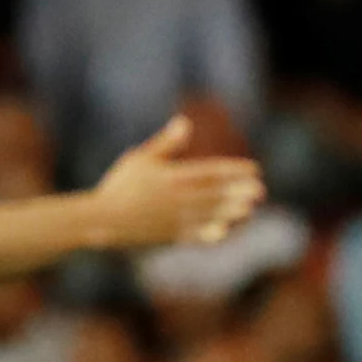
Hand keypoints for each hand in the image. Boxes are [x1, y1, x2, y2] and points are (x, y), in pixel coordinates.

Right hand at [93, 114, 264, 250]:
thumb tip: (185, 122)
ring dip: (231, 213)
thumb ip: (166, 144)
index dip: (234, 171)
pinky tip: (225, 233)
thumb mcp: (141, 158)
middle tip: (261, 190)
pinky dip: (211, 234)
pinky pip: (195, 235)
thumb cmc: (119, 186)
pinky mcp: (169, 238)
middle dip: (239, 192)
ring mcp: (174, 221)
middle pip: (214, 195)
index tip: (254, 169)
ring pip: (209, 215)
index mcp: (172, 178)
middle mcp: (177, 200)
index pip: (211, 172)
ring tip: (251, 211)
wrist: (100, 220)